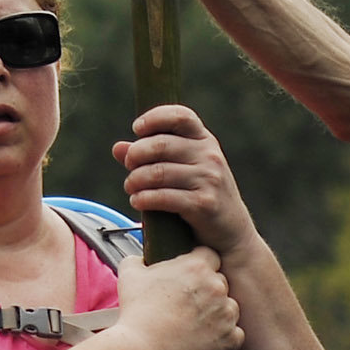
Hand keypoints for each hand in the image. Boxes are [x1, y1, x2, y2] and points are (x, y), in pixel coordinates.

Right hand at [108, 238, 243, 349]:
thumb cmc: (137, 312)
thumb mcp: (130, 274)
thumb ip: (139, 259)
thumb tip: (142, 259)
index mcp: (197, 266)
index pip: (210, 256)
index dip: (199, 266)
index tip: (188, 278)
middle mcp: (217, 287)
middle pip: (221, 282)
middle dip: (208, 291)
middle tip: (188, 304)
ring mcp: (227, 314)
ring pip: (230, 308)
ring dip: (217, 314)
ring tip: (193, 324)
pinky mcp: (230, 339)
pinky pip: (235, 334)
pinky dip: (223, 337)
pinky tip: (204, 339)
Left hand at [112, 102, 256, 255]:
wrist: (231, 233)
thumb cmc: (201, 196)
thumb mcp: (182, 170)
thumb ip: (151, 157)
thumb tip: (118, 148)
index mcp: (204, 140)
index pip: (180, 116)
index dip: (155, 118)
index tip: (136, 128)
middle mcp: (210, 155)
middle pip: (160, 144)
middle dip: (136, 155)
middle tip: (128, 166)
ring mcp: (209, 179)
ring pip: (158, 172)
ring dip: (136, 180)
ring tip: (130, 187)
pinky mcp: (204, 204)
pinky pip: (164, 197)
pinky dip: (144, 198)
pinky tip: (137, 201)